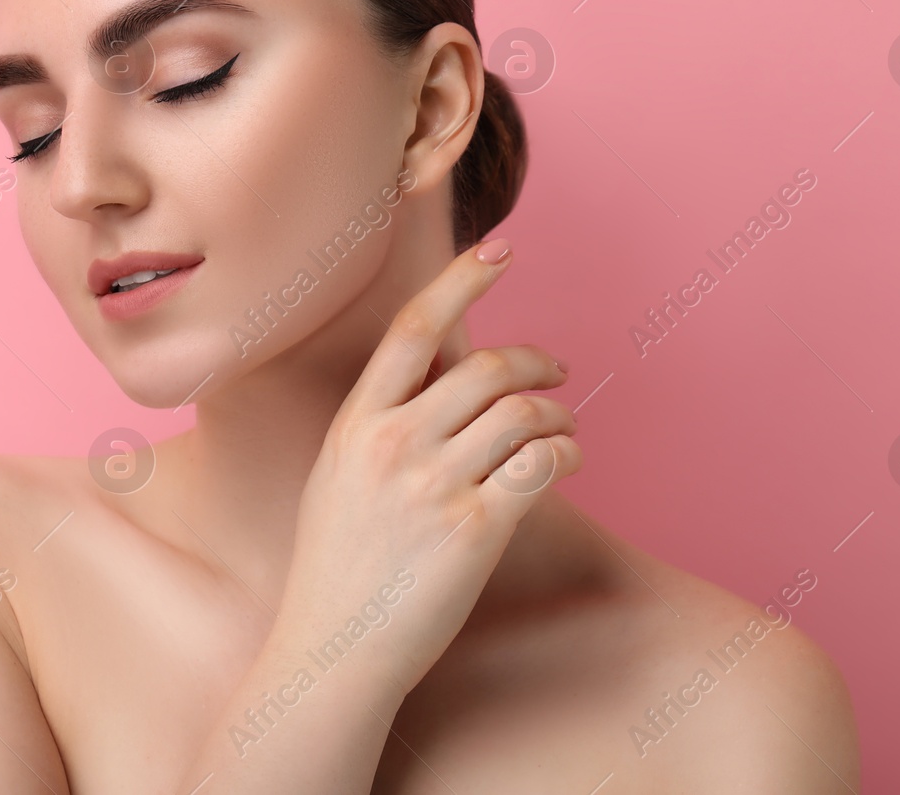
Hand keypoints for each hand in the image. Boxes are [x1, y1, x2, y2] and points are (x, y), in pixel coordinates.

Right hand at [277, 238, 581, 695]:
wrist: (332, 650)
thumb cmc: (337, 568)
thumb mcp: (336, 479)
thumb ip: (379, 428)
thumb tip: (438, 388)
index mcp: (356, 424)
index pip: (415, 327)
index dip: (463, 278)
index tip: (502, 250)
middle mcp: (394, 444)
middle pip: (487, 367)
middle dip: (536, 360)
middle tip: (558, 369)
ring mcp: (434, 485)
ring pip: (524, 414)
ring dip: (558, 416)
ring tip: (564, 431)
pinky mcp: (475, 529)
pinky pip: (541, 466)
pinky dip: (566, 455)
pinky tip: (567, 462)